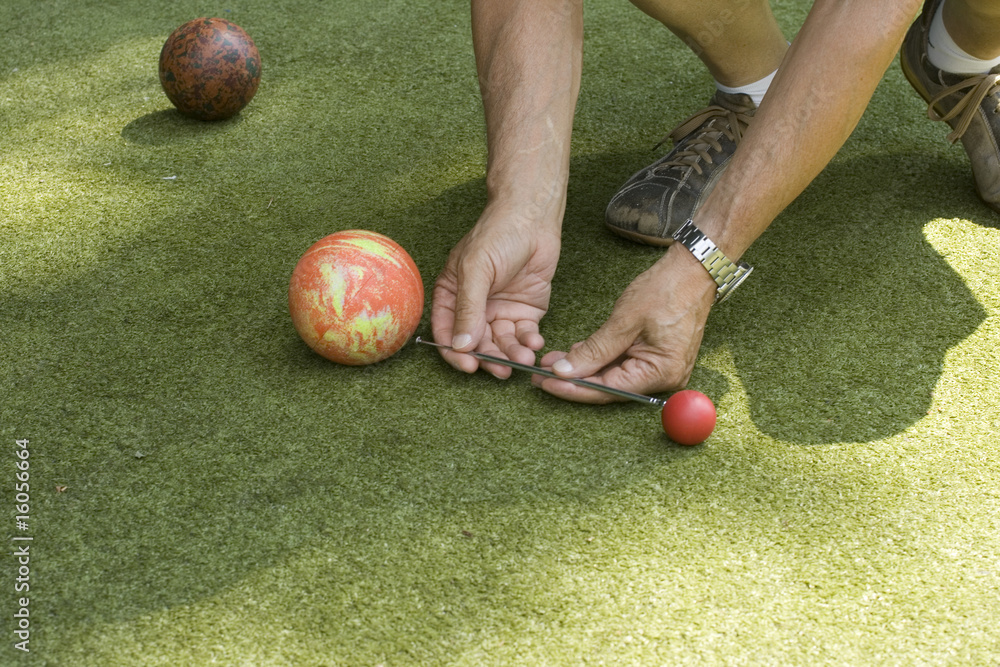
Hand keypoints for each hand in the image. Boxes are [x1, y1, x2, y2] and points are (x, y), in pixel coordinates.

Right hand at [431, 204, 560, 377]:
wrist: (533, 217)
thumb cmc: (497, 234)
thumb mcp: (475, 270)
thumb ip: (468, 309)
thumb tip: (461, 346)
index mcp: (451, 295)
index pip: (447, 332)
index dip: (456, 352)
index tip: (469, 366)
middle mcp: (474, 307)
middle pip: (476, 344)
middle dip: (490, 358)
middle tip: (503, 369)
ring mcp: (499, 311)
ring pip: (501, 343)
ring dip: (512, 353)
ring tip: (525, 357)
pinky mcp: (524, 311)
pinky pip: (523, 335)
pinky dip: (529, 342)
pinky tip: (535, 342)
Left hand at [534, 245, 716, 402]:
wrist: (693, 271)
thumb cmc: (666, 290)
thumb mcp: (623, 321)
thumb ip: (593, 351)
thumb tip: (564, 371)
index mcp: (660, 372)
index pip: (608, 390)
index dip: (573, 388)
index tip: (546, 383)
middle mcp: (663, 379)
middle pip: (609, 389)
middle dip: (574, 381)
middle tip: (539, 375)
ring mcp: (660, 370)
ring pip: (612, 378)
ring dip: (583, 370)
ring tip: (551, 361)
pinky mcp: (655, 360)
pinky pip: (621, 367)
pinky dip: (599, 361)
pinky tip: (575, 353)